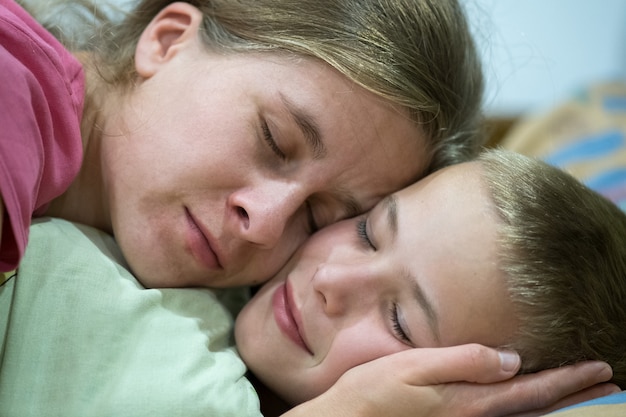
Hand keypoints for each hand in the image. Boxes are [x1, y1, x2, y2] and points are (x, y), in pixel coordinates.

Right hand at [284, 344, 618, 416]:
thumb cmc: (374, 391)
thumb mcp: (415, 367)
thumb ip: (463, 361)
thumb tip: (510, 358)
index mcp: (469, 402)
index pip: (530, 388)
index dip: (567, 378)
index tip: (598, 367)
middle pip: (535, 407)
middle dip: (573, 393)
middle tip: (607, 381)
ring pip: (523, 415)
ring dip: (555, 402)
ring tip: (580, 390)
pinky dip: (526, 407)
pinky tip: (528, 399)